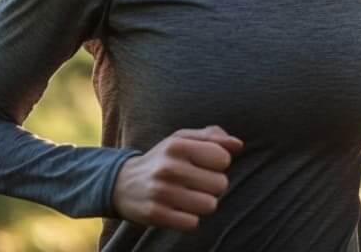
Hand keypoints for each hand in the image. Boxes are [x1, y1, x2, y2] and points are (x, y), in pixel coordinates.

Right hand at [111, 125, 243, 230]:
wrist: (122, 184)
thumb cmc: (163, 158)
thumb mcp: (183, 139)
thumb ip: (213, 137)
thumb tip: (238, 145)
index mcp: (178, 144)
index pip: (223, 158)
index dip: (219, 163)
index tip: (206, 164)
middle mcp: (169, 166)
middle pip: (220, 184)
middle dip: (213, 185)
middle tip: (198, 182)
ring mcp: (162, 192)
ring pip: (209, 205)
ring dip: (204, 203)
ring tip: (190, 195)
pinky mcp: (156, 215)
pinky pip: (192, 223)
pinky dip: (189, 218)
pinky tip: (178, 208)